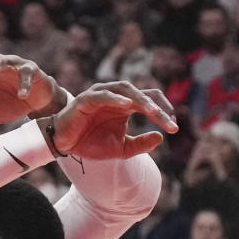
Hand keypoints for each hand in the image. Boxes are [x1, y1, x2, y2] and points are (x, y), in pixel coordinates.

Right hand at [49, 82, 177, 158]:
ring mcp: (102, 95)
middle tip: (170, 121)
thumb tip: (161, 137)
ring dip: (142, 99)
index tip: (174, 128)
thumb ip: (140, 144)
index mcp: (126, 106)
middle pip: (144, 94)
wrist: (64, 144)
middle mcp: (117, 97)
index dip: (165, 112)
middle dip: (159, 107)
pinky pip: (103, 95)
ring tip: (154, 111)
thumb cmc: (91, 143)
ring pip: (126, 89)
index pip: (151, 102)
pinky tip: (128, 105)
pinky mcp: (86, 98)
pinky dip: (115, 98)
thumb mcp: (121, 149)